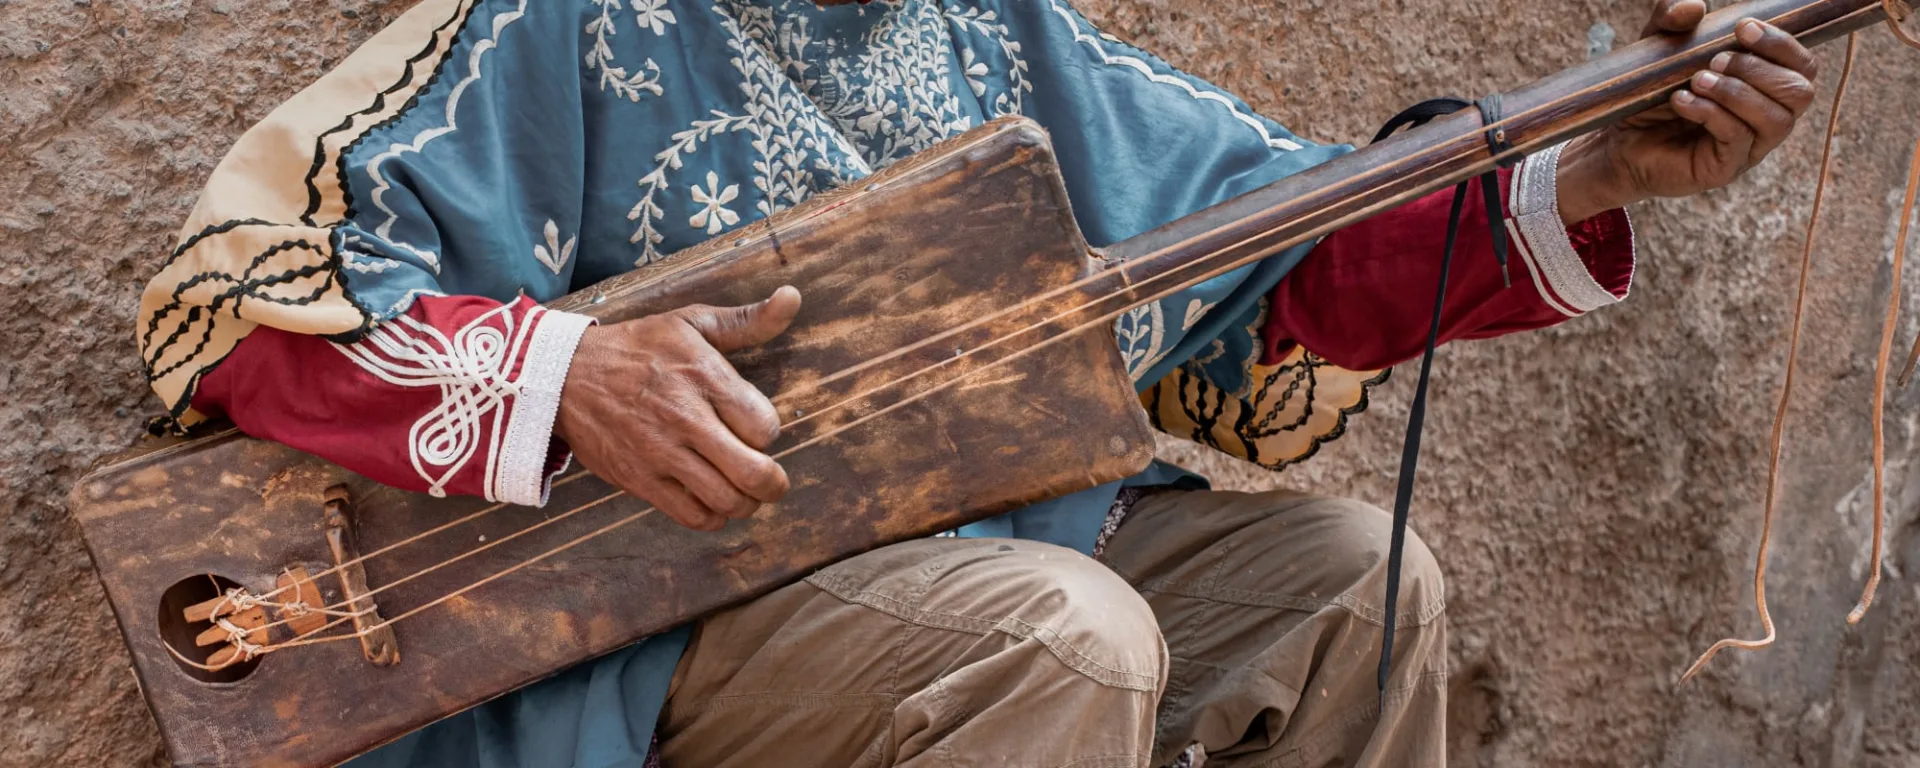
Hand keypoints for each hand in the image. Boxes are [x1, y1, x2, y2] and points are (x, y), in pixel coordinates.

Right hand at [555, 287, 800, 530]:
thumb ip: (747, 320)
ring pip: (725, 501)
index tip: (757, 428)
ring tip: (743, 492)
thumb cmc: (637, 348)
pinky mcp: (640, 480)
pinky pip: (691, 516)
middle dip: (773, 483)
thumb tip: (792, 298)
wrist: (566, 377)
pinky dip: (712, 517)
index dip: (769, 432)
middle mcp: (685, 418)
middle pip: (753, 472)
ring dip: (745, 503)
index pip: (764, 425)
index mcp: (704, 376)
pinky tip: (712, 501)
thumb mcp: (691, 322)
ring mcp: (661, 454)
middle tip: (772, 480)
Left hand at [1555, 0, 1820, 224]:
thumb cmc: (1650, 95)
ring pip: (1776, 119)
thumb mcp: (1659, 48)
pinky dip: (1711, 113)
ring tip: (1697, 80)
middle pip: (1800, 92)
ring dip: (1737, 91)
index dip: (1782, 44)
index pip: (1802, 66)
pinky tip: (1682, 101)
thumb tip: (1693, 6)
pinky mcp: (1724, 169)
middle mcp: (1765, 119)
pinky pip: (1737, 138)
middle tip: (1715, 59)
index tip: (1742, 28)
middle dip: (1758, 68)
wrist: (1617, 142)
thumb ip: (1672, 19)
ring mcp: (1749, 147)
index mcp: (1765, 87)